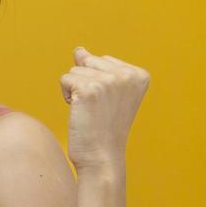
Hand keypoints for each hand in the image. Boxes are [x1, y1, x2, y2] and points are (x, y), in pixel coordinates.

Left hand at [61, 47, 149, 171]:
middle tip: (97, 108)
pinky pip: (65, 79)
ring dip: (75, 90)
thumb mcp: (106, 93)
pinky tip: (80, 112)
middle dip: (85, 82)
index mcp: (140, 74)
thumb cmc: (103, 127)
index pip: (103, 60)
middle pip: (88, 61)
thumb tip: (79, 50)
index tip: (108, 104)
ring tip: (90, 111)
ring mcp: (110, 81)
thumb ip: (96, 68)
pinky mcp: (90, 89)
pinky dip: (66, 95)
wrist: (102, 156)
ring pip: (74, 70)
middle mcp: (128, 75)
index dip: (97, 81)